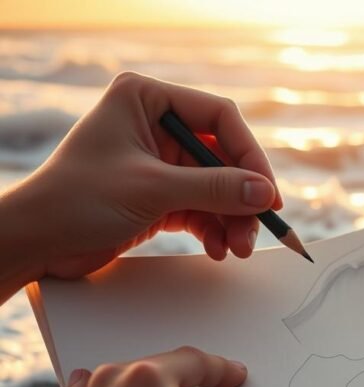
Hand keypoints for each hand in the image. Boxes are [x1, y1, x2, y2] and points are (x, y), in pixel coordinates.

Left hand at [1, 71, 281, 281]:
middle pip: (223, 157)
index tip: (266, 191)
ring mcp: (159, 162)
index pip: (219, 117)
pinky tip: (217, 248)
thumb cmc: (74, 200)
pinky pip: (203, 208)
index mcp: (146, 99)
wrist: (35, 243)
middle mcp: (154, 125)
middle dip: (241, 197)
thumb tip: (264, 192)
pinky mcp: (159, 194)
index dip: (249, 155)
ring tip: (236, 248)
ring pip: (217, 188)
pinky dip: (215, 229)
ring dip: (232, 219)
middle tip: (256, 228)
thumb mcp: (152, 189)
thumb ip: (214, 188)